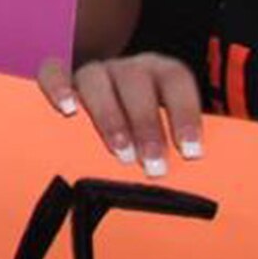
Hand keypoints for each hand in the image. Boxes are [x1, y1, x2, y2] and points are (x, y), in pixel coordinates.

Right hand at [36, 53, 202, 177]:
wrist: (112, 118)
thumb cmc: (144, 141)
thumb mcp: (167, 140)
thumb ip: (179, 152)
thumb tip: (204, 190)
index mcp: (158, 73)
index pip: (175, 79)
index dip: (185, 112)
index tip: (192, 152)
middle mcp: (125, 68)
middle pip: (136, 80)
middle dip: (147, 123)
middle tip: (154, 165)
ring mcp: (91, 72)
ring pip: (96, 78)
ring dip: (109, 115)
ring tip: (119, 152)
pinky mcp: (58, 79)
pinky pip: (52, 71)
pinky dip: (58, 86)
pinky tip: (67, 110)